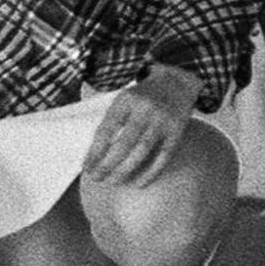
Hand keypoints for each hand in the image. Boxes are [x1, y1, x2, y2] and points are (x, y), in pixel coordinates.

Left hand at [81, 65, 200, 188]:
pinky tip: (139, 183)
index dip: (95, 151)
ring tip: (113, 182)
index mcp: (126, 100)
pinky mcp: (177, 129)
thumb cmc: (143, 97)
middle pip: (124, 142)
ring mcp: (162, 118)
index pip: (107, 129)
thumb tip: (92, 156)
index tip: (87, 169)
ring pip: (142, 149)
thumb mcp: (124, 100)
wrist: (177, 82)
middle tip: (97, 179)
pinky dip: (151, 171)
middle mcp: (145, 108)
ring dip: (126, 169)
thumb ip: (111, 122)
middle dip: (108, 164)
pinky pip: (163, 155)